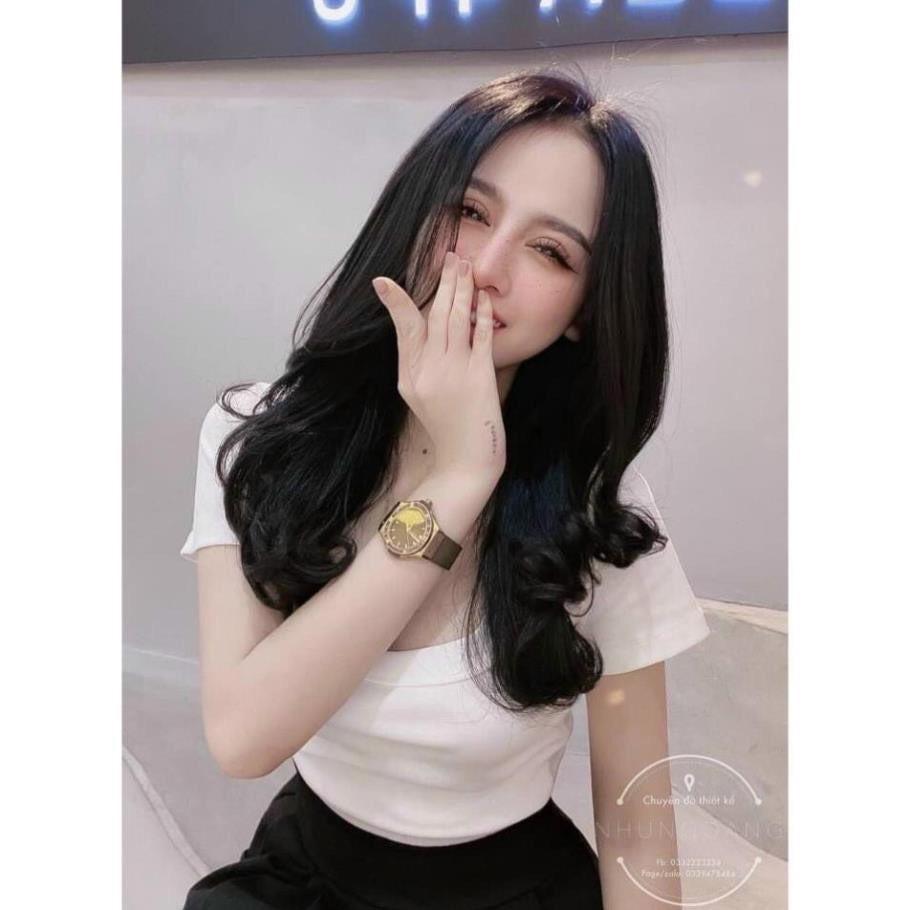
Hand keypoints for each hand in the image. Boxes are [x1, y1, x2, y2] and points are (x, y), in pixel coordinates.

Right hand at [372, 251, 505, 481]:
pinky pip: (480, 336)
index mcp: (410, 376)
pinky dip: (481, 314)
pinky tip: (483, 297)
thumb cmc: (446, 429)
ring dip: (461, 288)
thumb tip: (423, 332)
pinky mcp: (480, 377)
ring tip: (465, 265)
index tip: (385, 281)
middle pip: (434, 316)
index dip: (396, 302)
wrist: (465, 461)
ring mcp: (454, 373)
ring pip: (455, 319)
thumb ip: (419, 365)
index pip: (403, 329)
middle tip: (450, 256)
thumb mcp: (419, 397)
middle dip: (443, 282)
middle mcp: (429, 371)